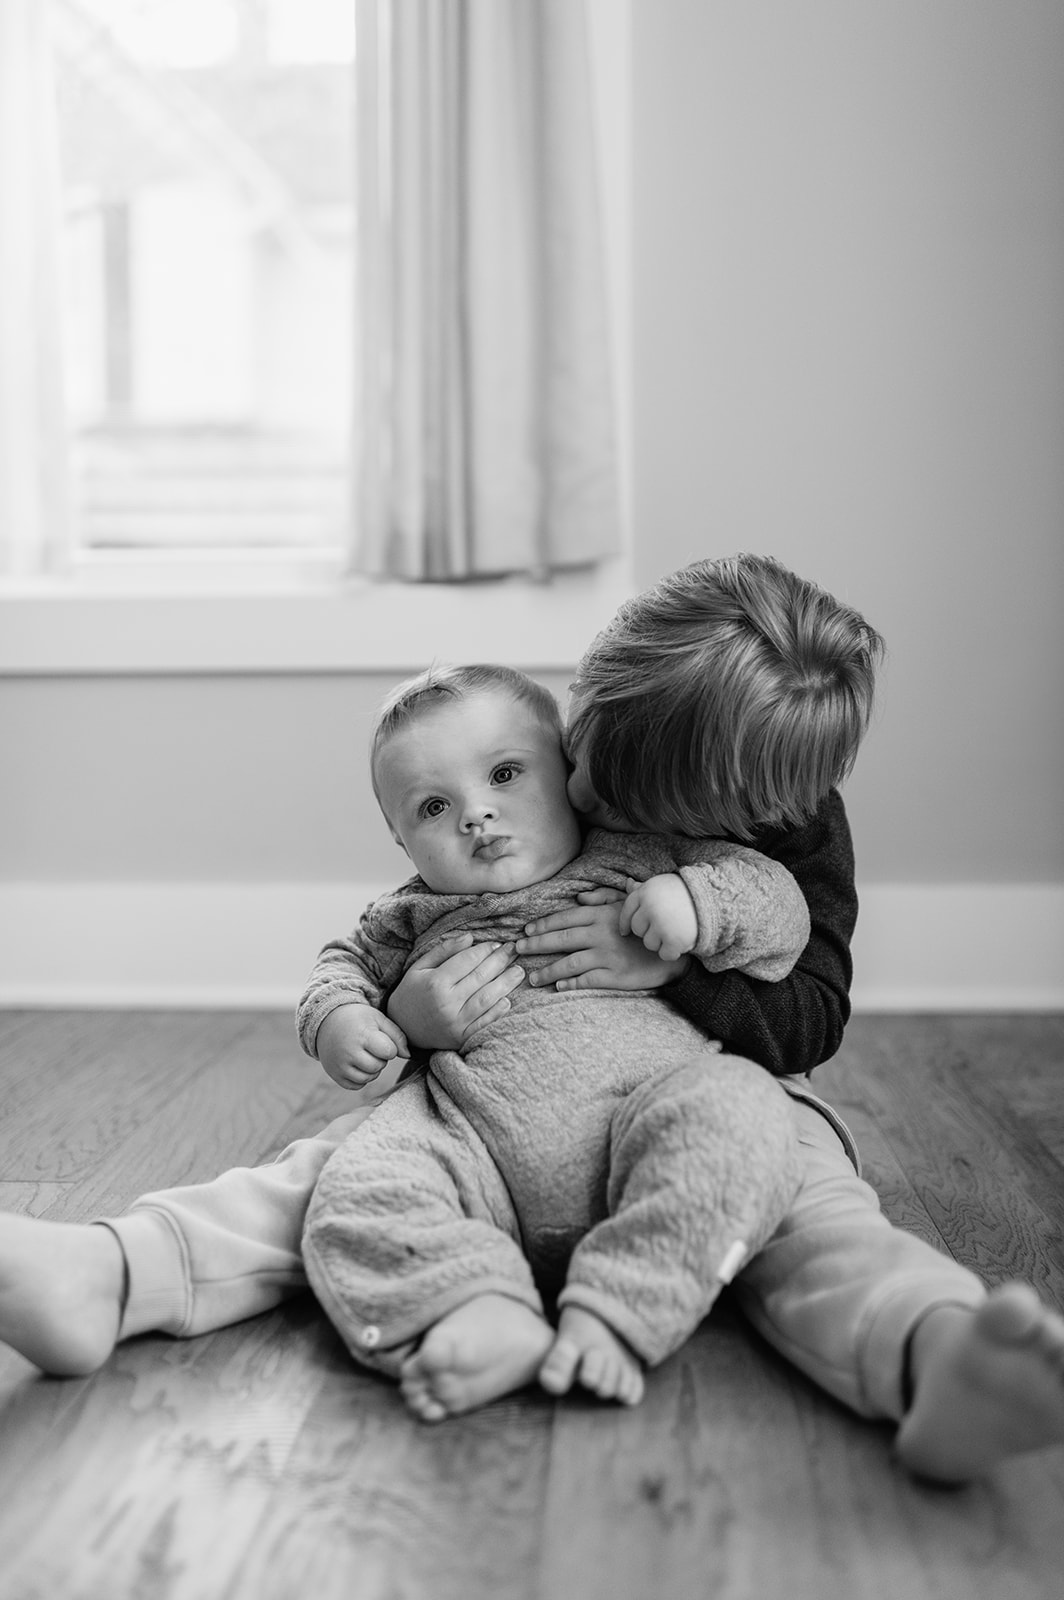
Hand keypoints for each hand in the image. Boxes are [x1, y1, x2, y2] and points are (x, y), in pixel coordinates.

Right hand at [316, 1003, 408, 1089]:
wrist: (326, 1021)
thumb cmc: (358, 1019)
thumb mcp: (378, 1019)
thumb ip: (397, 1036)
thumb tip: (408, 1055)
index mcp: (362, 1035)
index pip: (389, 1052)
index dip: (390, 1047)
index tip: (381, 1039)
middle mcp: (349, 1052)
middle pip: (378, 1066)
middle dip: (381, 1058)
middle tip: (372, 1047)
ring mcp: (340, 1065)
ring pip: (368, 1078)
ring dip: (372, 1069)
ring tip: (365, 1054)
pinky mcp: (335, 1075)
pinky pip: (357, 1085)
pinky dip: (361, 1078)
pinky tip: (357, 1063)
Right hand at [387, 933, 524, 1049]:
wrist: (401, 1028)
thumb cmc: (411, 993)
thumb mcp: (420, 967)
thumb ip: (444, 951)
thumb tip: (470, 937)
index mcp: (435, 982)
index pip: (467, 961)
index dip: (485, 950)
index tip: (497, 944)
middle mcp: (446, 1002)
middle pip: (481, 977)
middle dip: (500, 961)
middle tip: (514, 950)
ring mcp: (455, 1022)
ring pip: (487, 999)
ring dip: (506, 983)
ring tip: (519, 971)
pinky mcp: (461, 1038)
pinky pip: (484, 1023)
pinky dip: (498, 1011)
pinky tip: (508, 999)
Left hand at [516, 896, 687, 990]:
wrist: (673, 951)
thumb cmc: (647, 927)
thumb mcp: (628, 905)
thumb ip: (602, 899)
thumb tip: (580, 898)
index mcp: (601, 916)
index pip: (564, 919)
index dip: (543, 925)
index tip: (526, 931)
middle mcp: (600, 935)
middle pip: (561, 940)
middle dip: (536, 945)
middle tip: (517, 950)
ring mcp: (607, 957)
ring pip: (569, 963)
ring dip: (548, 970)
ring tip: (533, 977)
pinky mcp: (615, 976)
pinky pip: (587, 980)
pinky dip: (571, 983)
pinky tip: (559, 986)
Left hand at [619, 874, 698, 962]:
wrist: (716, 898)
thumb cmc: (687, 892)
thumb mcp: (664, 884)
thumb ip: (645, 888)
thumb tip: (628, 885)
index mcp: (646, 892)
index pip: (627, 911)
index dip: (625, 923)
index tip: (625, 932)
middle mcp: (651, 907)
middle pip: (637, 929)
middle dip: (648, 930)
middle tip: (665, 926)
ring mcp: (662, 924)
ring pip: (649, 943)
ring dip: (661, 942)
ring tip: (675, 931)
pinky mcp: (674, 940)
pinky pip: (664, 954)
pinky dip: (672, 952)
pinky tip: (680, 943)